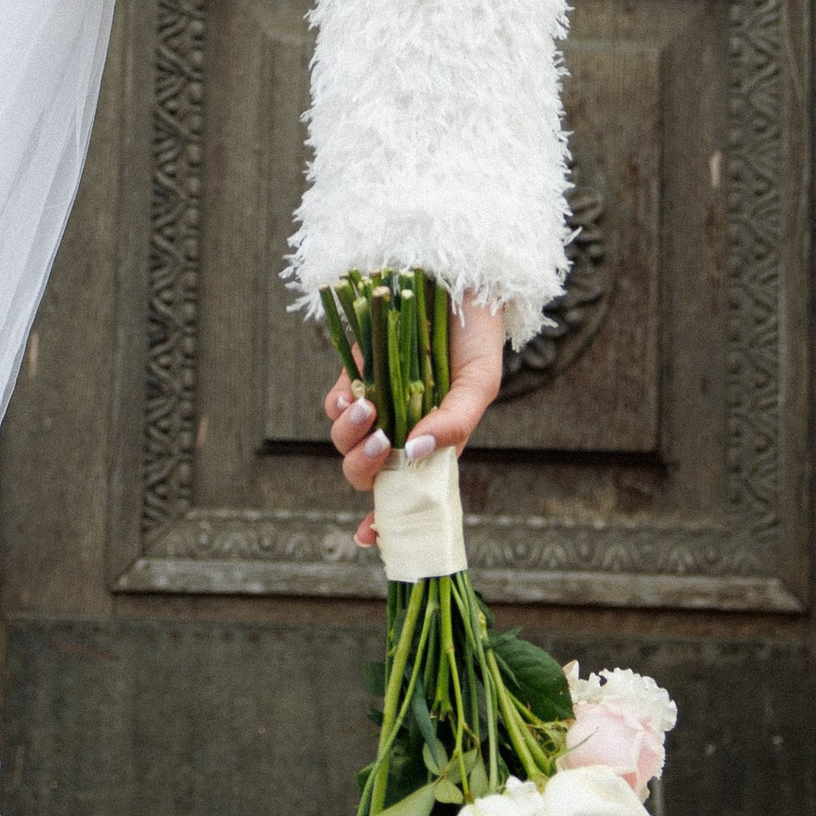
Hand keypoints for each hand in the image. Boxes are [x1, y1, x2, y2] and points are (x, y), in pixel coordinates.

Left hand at [323, 296, 507, 536]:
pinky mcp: (355, 372)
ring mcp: (375, 402)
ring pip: (344, 441)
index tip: (368, 536)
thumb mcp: (480, 382)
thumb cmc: (476, 336)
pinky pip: (335, 402)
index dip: (383, 520)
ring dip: (349, 435)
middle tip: (381, 445)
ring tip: (368, 409)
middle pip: (365, 472)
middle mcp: (399, 429)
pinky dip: (339, 405)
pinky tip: (355, 394)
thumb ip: (455, 422)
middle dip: (364, 468)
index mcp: (431, 446)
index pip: (403, 493)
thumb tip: (414, 453)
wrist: (458, 278)